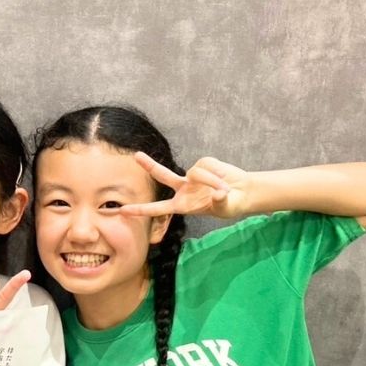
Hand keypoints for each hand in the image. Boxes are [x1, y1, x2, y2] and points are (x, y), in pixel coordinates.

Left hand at [125, 154, 248, 219]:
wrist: (242, 192)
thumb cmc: (231, 205)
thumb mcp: (226, 207)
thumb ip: (220, 201)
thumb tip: (217, 193)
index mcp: (183, 205)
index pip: (158, 208)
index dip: (141, 209)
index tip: (122, 210)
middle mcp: (184, 189)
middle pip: (162, 175)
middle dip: (149, 165)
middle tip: (136, 155)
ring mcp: (192, 176)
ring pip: (196, 173)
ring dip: (211, 180)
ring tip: (225, 188)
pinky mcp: (203, 164)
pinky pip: (206, 167)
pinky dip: (216, 174)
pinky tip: (223, 178)